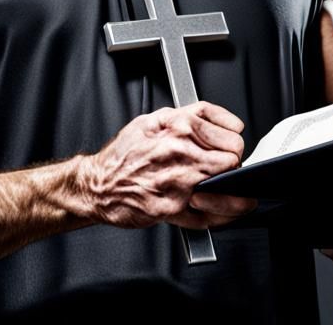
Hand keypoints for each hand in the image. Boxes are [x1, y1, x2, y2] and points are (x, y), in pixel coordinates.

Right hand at [78, 101, 258, 230]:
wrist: (97, 184)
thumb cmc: (123, 155)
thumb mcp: (152, 120)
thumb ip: (187, 116)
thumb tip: (219, 121)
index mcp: (177, 127)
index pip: (231, 133)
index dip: (235, 141)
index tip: (231, 146)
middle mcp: (179, 152)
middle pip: (232, 159)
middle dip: (233, 165)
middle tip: (224, 168)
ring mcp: (177, 182)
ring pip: (226, 189)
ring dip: (233, 193)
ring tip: (233, 193)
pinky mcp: (172, 208)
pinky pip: (209, 216)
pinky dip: (220, 216)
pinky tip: (219, 210)